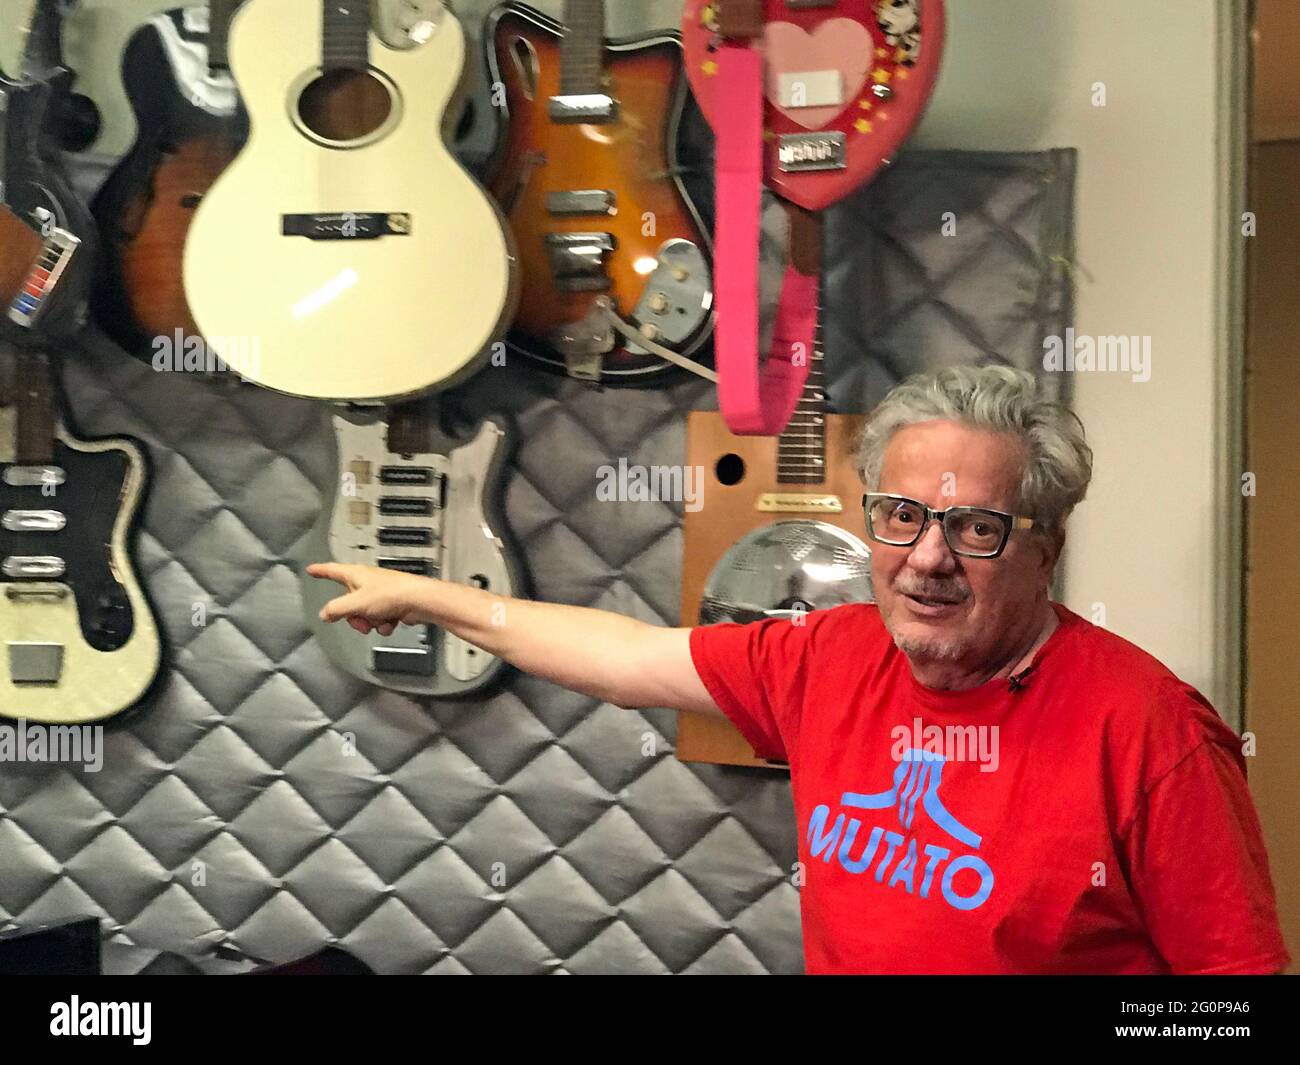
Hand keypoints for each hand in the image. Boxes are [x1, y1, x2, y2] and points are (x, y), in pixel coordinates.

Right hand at [307, 563, 432, 636]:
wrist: (419, 601)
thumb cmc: (392, 594)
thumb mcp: (356, 603)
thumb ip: (336, 609)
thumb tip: (324, 614)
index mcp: (356, 575)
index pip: (332, 570)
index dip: (320, 570)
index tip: (312, 569)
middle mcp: (367, 582)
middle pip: (348, 603)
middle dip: (354, 617)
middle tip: (362, 620)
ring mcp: (379, 593)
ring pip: (364, 615)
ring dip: (370, 623)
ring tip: (380, 620)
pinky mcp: (391, 604)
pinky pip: (379, 620)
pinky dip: (383, 624)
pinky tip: (391, 622)